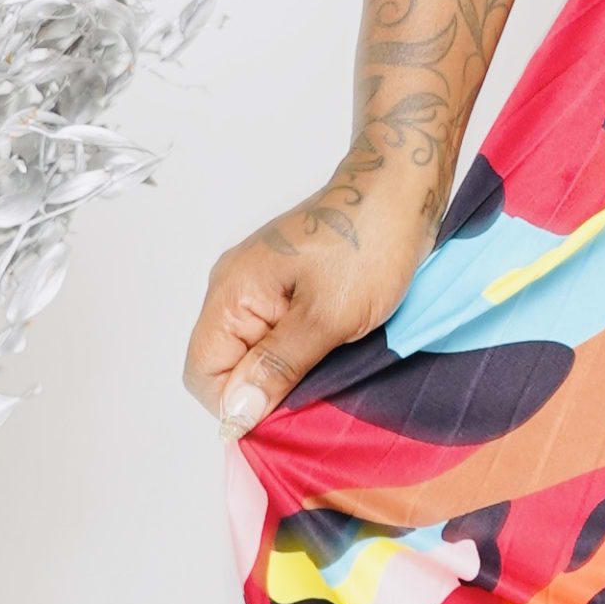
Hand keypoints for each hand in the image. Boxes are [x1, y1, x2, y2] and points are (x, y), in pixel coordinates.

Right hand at [183, 195, 422, 442]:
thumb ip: (277, 367)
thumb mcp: (327, 317)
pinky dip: (301, 352)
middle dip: (266, 391)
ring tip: (331, 373)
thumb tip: (234, 414)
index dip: (238, 405)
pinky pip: (277, 334)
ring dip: (288, 373)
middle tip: (318, 395)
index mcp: (231, 293)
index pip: (203, 373)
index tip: (287, 418)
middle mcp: (233, 288)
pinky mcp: (286, 284)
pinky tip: (333, 354)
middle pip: (226, 366)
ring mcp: (260, 285)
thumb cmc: (369, 243)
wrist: (401, 185)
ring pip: (255, 353)